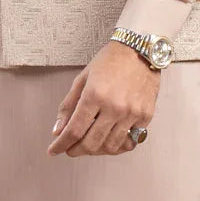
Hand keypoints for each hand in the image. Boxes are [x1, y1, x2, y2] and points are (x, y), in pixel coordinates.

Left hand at [47, 41, 160, 156]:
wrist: (140, 49)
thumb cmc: (110, 61)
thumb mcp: (82, 79)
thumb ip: (68, 106)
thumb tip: (58, 131)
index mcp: (94, 95)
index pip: (74, 130)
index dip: (61, 145)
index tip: (54, 150)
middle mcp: (114, 106)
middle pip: (91, 143)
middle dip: (76, 150)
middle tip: (70, 149)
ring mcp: (132, 113)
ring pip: (111, 146)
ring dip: (96, 151)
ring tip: (89, 144)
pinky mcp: (146, 116)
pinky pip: (130, 141)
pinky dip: (117, 146)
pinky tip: (109, 141)